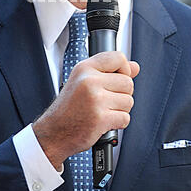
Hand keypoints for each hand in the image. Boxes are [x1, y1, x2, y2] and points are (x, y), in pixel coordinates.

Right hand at [32, 51, 139, 169]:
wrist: (54, 132)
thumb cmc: (69, 108)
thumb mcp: (84, 82)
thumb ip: (110, 72)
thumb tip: (136, 67)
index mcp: (84, 68)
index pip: (118, 58)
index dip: (124, 70)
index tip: (117, 79)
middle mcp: (89, 80)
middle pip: (128, 82)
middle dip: (122, 94)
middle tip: (106, 101)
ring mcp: (95, 99)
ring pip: (129, 101)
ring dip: (120, 110)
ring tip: (103, 111)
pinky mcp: (100, 118)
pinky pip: (125, 118)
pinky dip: (118, 123)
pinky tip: (103, 122)